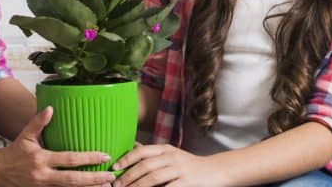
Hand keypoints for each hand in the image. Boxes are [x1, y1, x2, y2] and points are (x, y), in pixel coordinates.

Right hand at [0, 106, 115, 186]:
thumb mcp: (25, 136)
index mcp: (41, 158)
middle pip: (73, 180)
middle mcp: (44, 175)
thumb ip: (38, 122)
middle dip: (94, 179)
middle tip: (111, 177)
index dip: (88, 158)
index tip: (104, 156)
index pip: (69, 159)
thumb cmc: (14, 153)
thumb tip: (51, 108)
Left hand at [111, 144, 226, 186]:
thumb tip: (132, 148)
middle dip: (128, 176)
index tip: (114, 167)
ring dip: (137, 186)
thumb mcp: (171, 154)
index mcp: (165, 149)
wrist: (216, 170)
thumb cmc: (189, 165)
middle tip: (117, 185)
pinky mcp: (187, 182)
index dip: (126, 159)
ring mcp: (180, 169)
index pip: (141, 151)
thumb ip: (153, 153)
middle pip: (145, 165)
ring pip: (153, 178)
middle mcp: (171, 157)